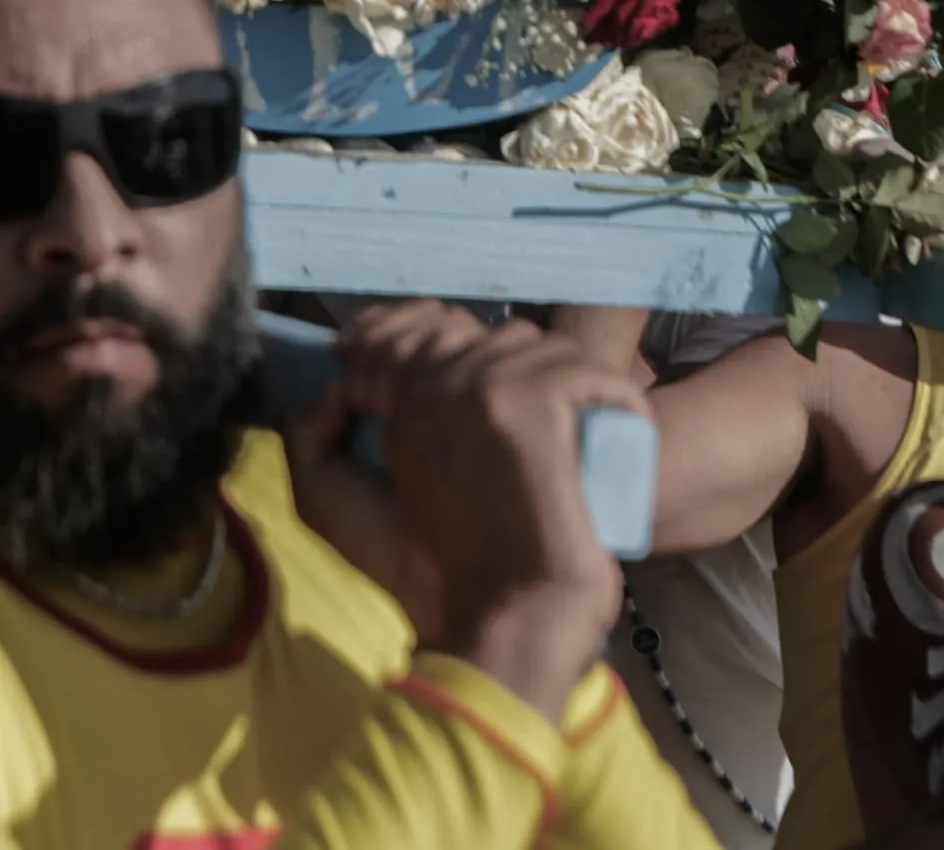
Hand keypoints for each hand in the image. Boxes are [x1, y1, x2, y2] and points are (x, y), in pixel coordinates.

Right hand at [296, 306, 643, 715]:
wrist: (508, 616)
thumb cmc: (439, 576)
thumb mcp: (345, 506)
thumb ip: (323, 439)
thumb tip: (333, 390)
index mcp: (393, 406)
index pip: (417, 326)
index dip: (436, 332)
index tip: (488, 377)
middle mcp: (432, 386)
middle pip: (472, 329)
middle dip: (498, 359)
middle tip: (534, 405)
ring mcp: (484, 389)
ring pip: (532, 345)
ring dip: (558, 377)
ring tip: (576, 418)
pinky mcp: (532, 406)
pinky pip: (582, 372)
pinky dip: (613, 393)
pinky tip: (620, 422)